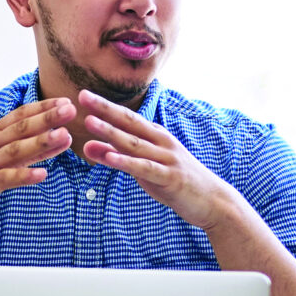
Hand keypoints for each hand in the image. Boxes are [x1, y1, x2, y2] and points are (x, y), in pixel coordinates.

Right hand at [0, 97, 75, 231]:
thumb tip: (62, 137)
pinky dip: (24, 176)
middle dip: (47, 118)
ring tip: (64, 136)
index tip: (66, 101)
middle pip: (21, 128)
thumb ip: (31, 149)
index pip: (20, 115)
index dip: (43, 107)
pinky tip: (42, 175)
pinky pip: (5, 179)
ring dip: (41, 142)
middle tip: (71, 109)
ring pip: (15, 150)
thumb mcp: (1, 157)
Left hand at [72, 90, 238, 229]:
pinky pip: (144, 168)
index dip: (105, 106)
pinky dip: (126, 162)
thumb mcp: (143, 167)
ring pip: (134, 143)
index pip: (127, 117)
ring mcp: (167, 158)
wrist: (212, 201)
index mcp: (155, 135)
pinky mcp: (170, 177)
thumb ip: (116, 156)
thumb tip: (87, 146)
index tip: (83, 94)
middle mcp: (161, 141)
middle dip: (105, 109)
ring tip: (90, 122)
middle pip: (129, 122)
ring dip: (111, 132)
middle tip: (82, 96)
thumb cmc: (174, 181)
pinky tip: (109, 157)